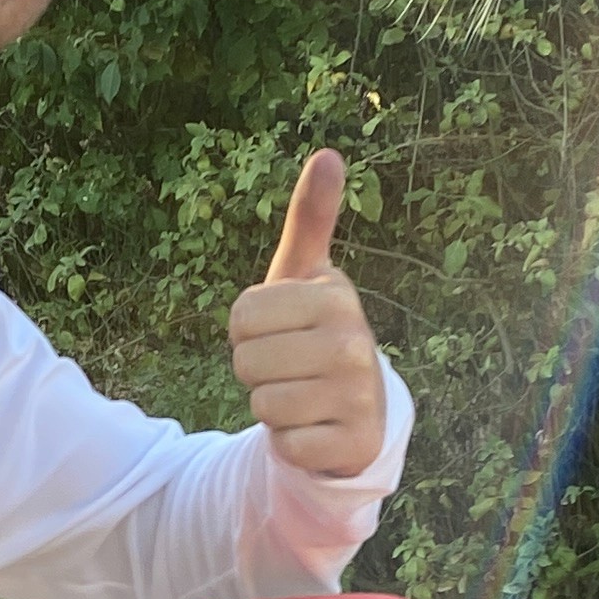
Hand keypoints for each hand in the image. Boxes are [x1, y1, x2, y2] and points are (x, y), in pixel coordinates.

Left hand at [228, 149, 388, 479]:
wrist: (358, 410)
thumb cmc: (315, 334)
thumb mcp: (306, 278)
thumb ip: (311, 220)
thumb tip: (328, 153)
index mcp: (336, 296)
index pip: (240, 317)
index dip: (247, 331)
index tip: (279, 332)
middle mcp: (355, 343)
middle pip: (246, 362)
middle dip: (256, 371)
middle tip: (289, 368)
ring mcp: (358, 396)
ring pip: (263, 405)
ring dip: (272, 407)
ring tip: (302, 396)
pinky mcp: (353, 444)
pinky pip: (284, 443)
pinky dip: (289, 441)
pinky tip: (314, 428)